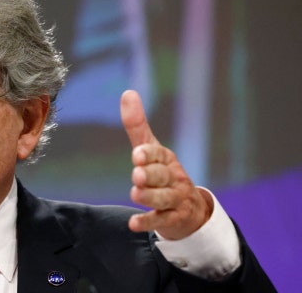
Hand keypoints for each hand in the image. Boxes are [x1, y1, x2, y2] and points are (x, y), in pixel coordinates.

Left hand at [120, 90, 212, 239]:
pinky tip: (133, 224)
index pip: (158, 154)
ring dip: (149, 197)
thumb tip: (127, 92)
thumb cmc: (162, 173)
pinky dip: (147, 222)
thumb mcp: (150, 149)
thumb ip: (137, 125)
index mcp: (166, 159)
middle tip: (137, 174)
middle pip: (161, 176)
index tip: (137, 154)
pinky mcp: (172, 219)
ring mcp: (175, 199)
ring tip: (135, 194)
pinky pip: (160, 221)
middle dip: (150, 175)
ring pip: (163, 198)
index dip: (148, 155)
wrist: (189, 209)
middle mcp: (173, 178)